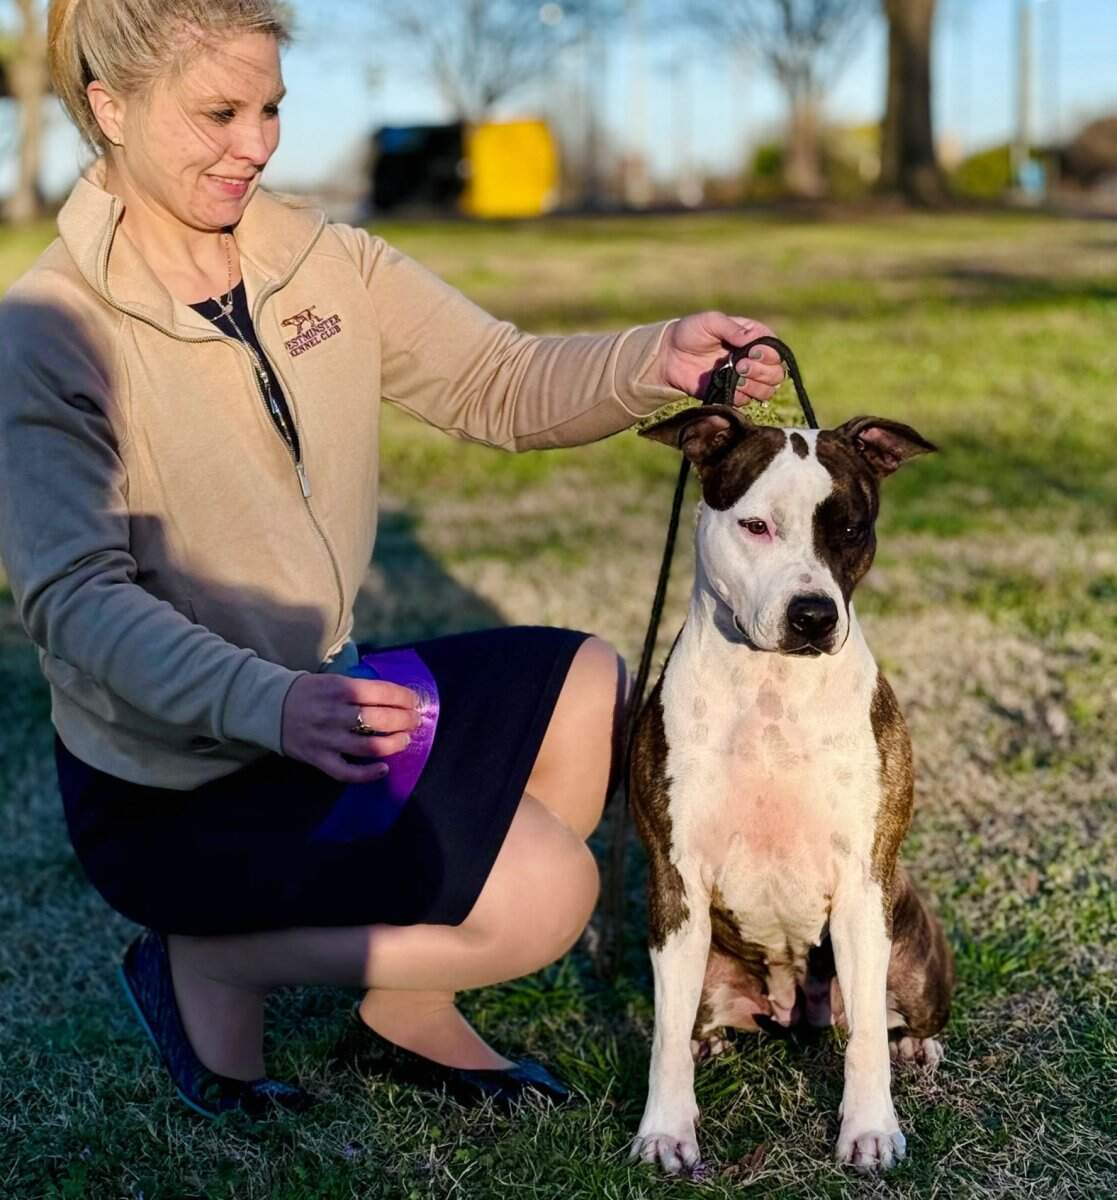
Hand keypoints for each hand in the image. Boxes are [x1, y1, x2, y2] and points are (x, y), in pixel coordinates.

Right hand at [280, 673, 421, 782]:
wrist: (270, 707)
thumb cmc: (309, 692)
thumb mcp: (333, 679)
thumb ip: (359, 688)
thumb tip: (395, 697)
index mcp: (339, 688)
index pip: (381, 692)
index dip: (404, 698)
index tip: (414, 701)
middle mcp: (334, 713)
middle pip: (379, 719)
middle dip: (404, 721)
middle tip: (413, 721)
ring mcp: (326, 738)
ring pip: (368, 747)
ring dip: (393, 744)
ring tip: (404, 740)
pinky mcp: (318, 758)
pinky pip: (346, 772)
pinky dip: (367, 774)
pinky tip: (383, 769)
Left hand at [654, 312, 784, 401]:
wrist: (669, 356)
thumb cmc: (691, 332)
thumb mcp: (710, 321)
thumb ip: (731, 328)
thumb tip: (751, 339)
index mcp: (753, 338)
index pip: (775, 349)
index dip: (769, 354)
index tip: (752, 352)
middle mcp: (753, 359)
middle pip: (776, 373)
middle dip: (762, 371)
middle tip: (740, 366)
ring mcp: (744, 378)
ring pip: (767, 390)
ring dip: (756, 386)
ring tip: (736, 377)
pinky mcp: (732, 394)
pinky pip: (747, 401)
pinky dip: (742, 396)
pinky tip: (729, 387)